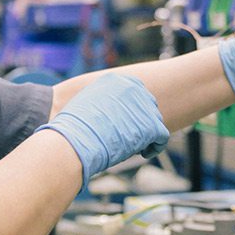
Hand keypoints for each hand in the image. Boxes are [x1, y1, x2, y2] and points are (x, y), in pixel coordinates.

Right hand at [36, 73, 169, 186]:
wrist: (74, 140)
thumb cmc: (72, 128)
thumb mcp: (85, 104)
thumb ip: (101, 102)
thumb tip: (108, 113)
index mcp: (116, 80)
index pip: (135, 93)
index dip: (131, 112)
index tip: (123, 125)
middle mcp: (133, 88)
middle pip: (147, 106)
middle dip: (141, 122)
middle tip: (129, 138)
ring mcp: (144, 106)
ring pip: (155, 122)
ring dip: (146, 136)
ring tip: (132, 148)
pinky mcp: (152, 125)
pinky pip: (162, 137)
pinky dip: (155, 147)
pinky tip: (143, 154)